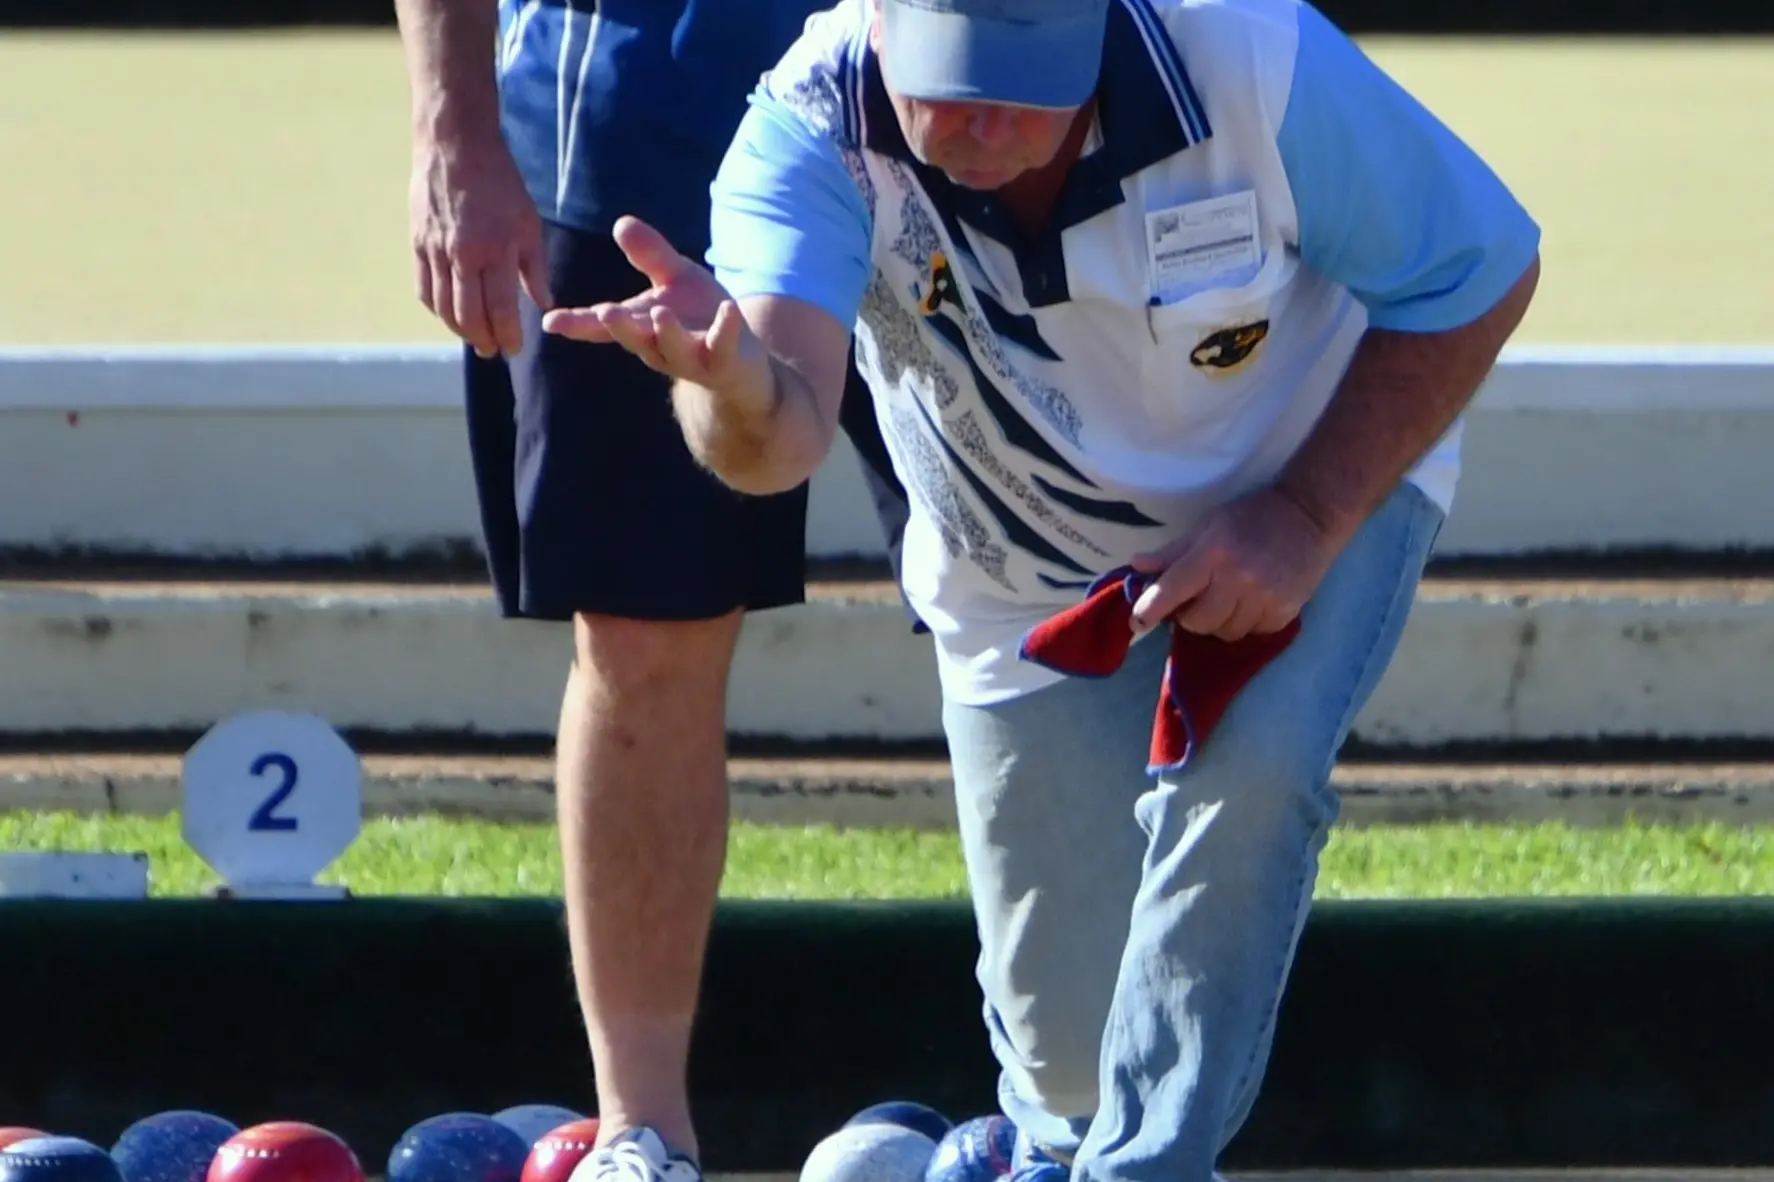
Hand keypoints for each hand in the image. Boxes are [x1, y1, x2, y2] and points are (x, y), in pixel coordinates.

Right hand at [409, 134, 551, 357]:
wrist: (454, 145)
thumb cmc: (500, 183)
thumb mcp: (529, 222)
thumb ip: (535, 267)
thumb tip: (544, 304)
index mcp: (495, 249)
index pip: (499, 308)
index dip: (507, 334)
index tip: (515, 349)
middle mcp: (462, 255)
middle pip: (468, 315)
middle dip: (483, 340)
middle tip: (495, 351)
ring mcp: (435, 251)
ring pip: (442, 308)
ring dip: (459, 331)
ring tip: (475, 339)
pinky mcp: (417, 244)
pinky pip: (424, 289)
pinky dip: (437, 309)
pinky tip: (450, 315)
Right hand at [542, 216, 771, 400]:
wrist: (742, 362)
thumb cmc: (699, 317)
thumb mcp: (674, 279)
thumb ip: (649, 255)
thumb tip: (621, 222)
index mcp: (640, 326)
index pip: (602, 325)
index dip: (577, 323)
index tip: (549, 321)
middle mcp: (658, 346)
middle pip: (634, 338)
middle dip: (619, 326)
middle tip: (603, 312)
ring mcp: (690, 357)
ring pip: (673, 348)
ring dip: (665, 332)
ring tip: (659, 314)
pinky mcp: (723, 360)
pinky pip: (723, 345)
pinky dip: (725, 328)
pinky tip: (728, 309)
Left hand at [1127, 487, 1340, 640]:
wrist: (1309, 516)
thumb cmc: (1252, 517)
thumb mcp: (1208, 525)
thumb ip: (1173, 552)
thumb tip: (1137, 566)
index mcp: (1213, 552)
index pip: (1172, 589)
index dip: (1150, 609)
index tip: (1137, 622)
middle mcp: (1238, 578)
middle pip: (1197, 621)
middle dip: (1189, 616)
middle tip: (1196, 600)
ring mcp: (1264, 598)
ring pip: (1225, 633)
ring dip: (1218, 622)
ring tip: (1226, 599)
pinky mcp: (1285, 612)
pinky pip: (1252, 633)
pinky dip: (1246, 622)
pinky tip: (1251, 602)